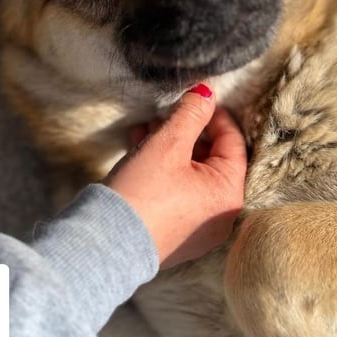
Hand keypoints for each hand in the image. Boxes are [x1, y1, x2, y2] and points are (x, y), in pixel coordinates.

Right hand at [104, 83, 246, 268]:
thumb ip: (191, 114)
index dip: (214, 116)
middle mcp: (221, 215)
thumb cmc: (142, 193)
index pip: (232, 143)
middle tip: (164, 114)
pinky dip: (164, 171)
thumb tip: (207, 92)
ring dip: (170, 148)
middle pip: (211, 159)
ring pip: (191, 175)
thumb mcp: (168, 144)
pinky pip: (179, 193)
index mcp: (229, 194)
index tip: (197, 99)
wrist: (104, 243)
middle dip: (186, 132)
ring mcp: (199, 227)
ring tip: (145, 129)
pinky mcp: (176, 233)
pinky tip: (139, 150)